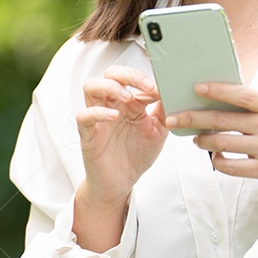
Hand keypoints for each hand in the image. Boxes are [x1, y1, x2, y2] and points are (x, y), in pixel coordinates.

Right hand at [76, 65, 168, 205]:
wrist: (121, 183)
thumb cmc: (137, 155)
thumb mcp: (158, 131)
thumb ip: (164, 111)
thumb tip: (173, 91)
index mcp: (129, 102)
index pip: (133, 78)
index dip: (148, 79)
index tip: (162, 89)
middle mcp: (112, 104)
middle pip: (111, 74)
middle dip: (129, 75)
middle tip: (147, 87)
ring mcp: (98, 117)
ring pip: (91, 86)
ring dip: (110, 87)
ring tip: (129, 99)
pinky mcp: (87, 134)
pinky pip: (83, 115)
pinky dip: (97, 112)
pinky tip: (114, 116)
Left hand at [165, 83, 257, 192]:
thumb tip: (229, 100)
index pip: (240, 94)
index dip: (216, 90)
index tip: (196, 88)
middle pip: (221, 120)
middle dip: (193, 118)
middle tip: (174, 118)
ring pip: (221, 143)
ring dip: (203, 141)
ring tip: (196, 139)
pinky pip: (231, 166)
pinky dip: (218, 162)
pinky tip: (215, 158)